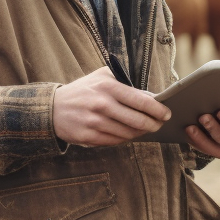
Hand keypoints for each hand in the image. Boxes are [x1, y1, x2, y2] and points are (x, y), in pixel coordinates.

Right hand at [53, 67, 170, 146]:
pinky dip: (126, 138)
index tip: (166, 113)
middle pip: (138, 120)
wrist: (52, 108)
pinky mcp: (88, 137)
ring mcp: (95, 122)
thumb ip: (126, 84)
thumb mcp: (102, 77)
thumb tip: (151, 97)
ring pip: (128, 133)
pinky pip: (115, 141)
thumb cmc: (83, 90)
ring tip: (146, 128)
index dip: (158, 109)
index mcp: (108, 86)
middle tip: (160, 124)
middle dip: (154, 124)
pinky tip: (130, 134)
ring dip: (141, 133)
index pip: (141, 100)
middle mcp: (102, 104)